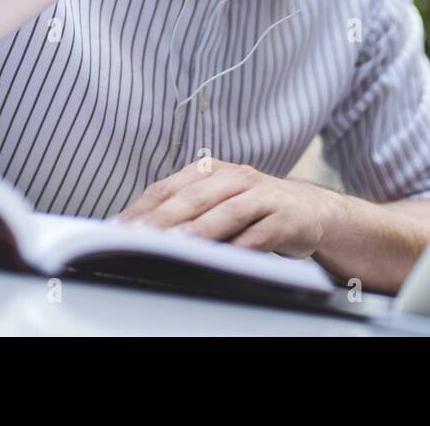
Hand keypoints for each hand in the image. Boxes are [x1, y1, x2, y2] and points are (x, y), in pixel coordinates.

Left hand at [110, 159, 339, 258]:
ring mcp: (263, 196)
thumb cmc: (254, 209)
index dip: (143, 207)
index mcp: (212, 170)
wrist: (312, 209)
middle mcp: (237, 177)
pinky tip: (222, 260)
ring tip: (175, 245)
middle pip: (195, 197)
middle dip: (164, 218)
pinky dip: (239, 248)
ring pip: (226, 212)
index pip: (169, 187)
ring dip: (199, 230)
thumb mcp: (220, 201)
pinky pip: (259, 235)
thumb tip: (140, 235)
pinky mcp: (285, 218)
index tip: (118, 228)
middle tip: (139, 237)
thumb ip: (187, 211)